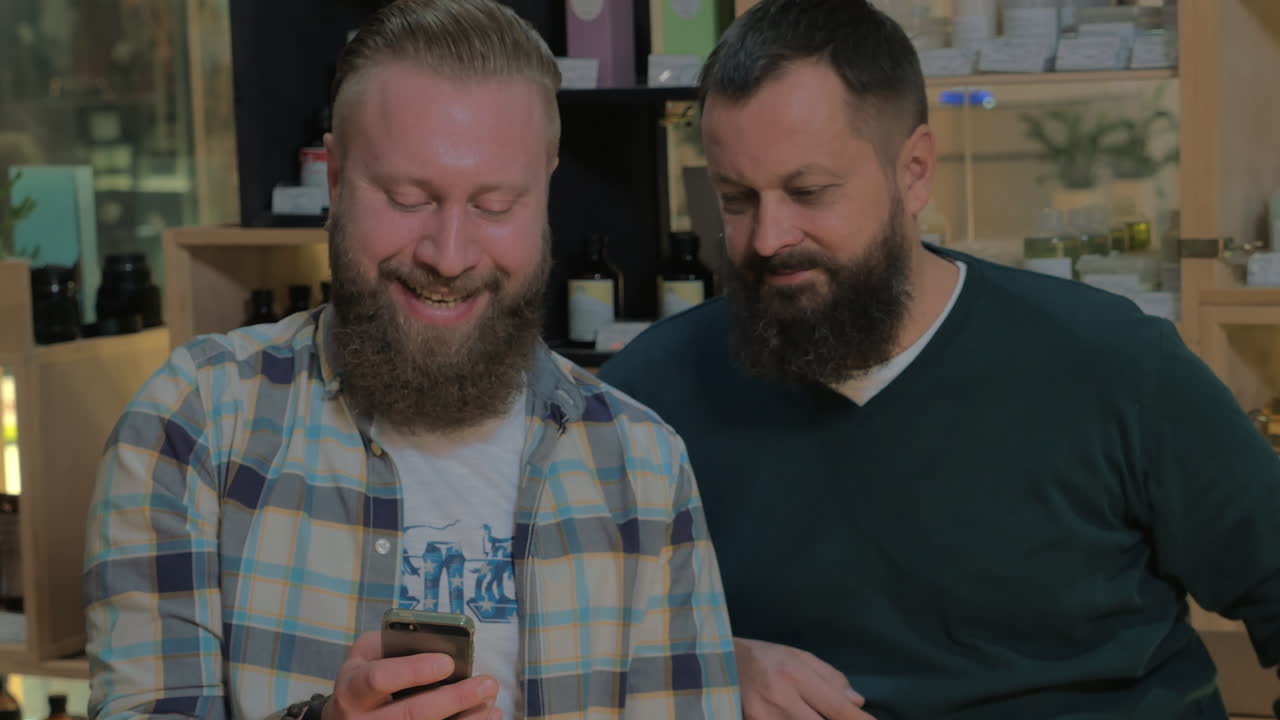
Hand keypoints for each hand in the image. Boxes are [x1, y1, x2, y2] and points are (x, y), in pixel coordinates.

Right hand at [323, 631, 500, 719]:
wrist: (347, 717)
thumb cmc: (366, 676)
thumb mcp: (368, 654)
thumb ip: (394, 642)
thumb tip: (438, 640)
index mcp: (352, 689)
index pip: (380, 679)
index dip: (413, 670)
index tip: (448, 663)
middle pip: (412, 714)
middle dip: (454, 699)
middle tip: (488, 683)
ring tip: (491, 702)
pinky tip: (487, 717)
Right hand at [735, 637, 874, 719]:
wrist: (715, 662)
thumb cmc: (762, 656)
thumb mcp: (797, 655)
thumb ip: (829, 677)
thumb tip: (857, 701)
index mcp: (795, 675)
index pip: (836, 707)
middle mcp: (780, 699)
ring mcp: (764, 718)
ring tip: (812, 710)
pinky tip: (799, 716)